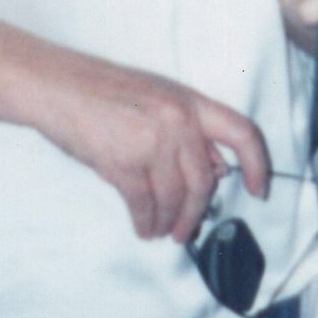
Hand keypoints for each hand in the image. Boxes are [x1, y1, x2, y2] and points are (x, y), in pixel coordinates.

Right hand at [31, 50, 269, 244]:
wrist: (58, 85)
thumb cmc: (105, 92)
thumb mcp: (157, 99)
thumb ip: (188, 131)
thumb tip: (216, 170)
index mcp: (190, 101)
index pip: (241, 132)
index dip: (257, 164)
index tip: (259, 190)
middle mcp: (178, 119)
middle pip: (205, 180)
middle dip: (197, 212)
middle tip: (187, 231)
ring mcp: (152, 140)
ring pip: (174, 197)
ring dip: (169, 221)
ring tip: (161, 231)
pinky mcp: (124, 162)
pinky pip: (144, 204)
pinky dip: (145, 222)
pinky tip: (143, 227)